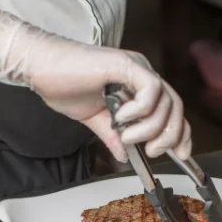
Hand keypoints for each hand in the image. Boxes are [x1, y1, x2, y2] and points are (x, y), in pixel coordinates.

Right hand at [0, 14, 191, 161]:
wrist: (40, 68)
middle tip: (151, 151)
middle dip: (169, 135)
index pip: (172, 110)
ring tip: (127, 135)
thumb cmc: (63, 85)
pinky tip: (122, 116)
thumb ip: (113, 136)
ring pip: (166, 101)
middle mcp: (142, 75)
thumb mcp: (95, 119)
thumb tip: (124, 156)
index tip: (180, 155)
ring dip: (149, 127)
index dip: (180, 133)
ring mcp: (136, 68)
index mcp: (138, 87)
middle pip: (176, 107)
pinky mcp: (126, 64)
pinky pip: (151, 88)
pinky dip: (141, 109)